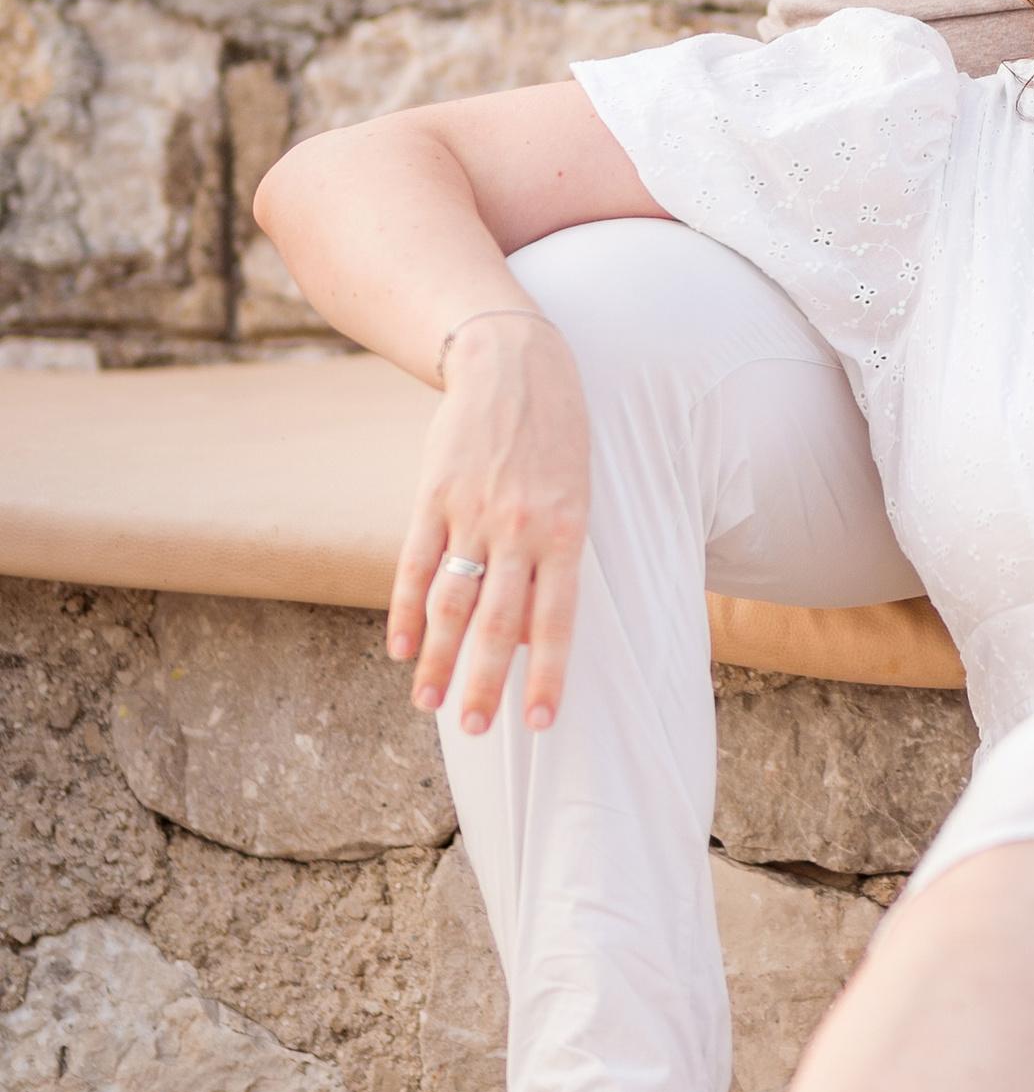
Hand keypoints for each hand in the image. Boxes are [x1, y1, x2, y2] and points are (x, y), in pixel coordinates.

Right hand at [389, 313, 591, 736]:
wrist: (515, 362)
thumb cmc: (558, 436)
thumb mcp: (577, 492)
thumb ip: (556, 557)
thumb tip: (536, 630)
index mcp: (568, 530)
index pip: (556, 620)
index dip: (545, 674)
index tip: (538, 723)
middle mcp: (520, 528)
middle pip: (497, 622)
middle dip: (482, 682)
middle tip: (472, 730)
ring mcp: (472, 513)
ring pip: (449, 603)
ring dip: (435, 659)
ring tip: (427, 704)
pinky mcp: (433, 496)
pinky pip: (414, 564)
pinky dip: (403, 611)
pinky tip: (398, 649)